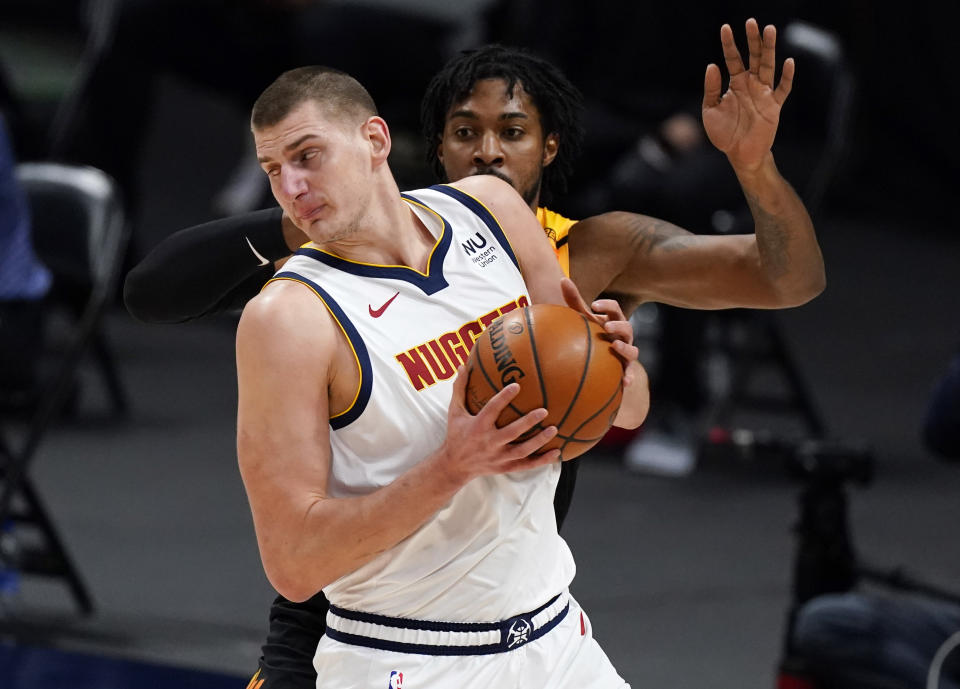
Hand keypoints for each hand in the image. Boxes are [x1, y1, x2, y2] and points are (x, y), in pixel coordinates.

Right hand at [440, 366, 560, 482]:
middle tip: (544, 410)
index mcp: (478, 427)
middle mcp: (489, 443)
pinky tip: (556, 452)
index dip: (504, 398)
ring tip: (554, 429)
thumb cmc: (457, 434)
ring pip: (522, 450)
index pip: (492, 410)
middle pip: (511, 432)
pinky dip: (541, 460)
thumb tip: (463, 365)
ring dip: (539, 441)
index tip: (517, 385)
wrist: (455, 466)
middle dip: (528, 422)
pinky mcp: (505, 467)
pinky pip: (526, 465)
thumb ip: (460, 389)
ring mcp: (499, 457)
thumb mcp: (455, 412)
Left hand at [560, 278, 639, 385]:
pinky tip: (624, 382)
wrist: (600, 357)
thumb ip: (573, 300)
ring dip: (625, 348)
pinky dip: (630, 377)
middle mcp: (623, 336)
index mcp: (613, 321)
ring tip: (614, 347)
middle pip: (627, 328)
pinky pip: (630, 374)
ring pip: (633, 351)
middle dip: (618, 326)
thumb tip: (563, 279)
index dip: (607, 306)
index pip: (615, 309)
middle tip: (606, 326)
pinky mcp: (626, 370)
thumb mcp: (582, 317)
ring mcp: (626, 353)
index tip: (593, 305)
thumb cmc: (591, 333)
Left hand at [702, 18, 793, 171]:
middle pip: (754, 57)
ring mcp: (764, 93)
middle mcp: (751, 84)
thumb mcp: (710, 110)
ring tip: (770, 30)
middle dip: (753, 40)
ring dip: (769, 49)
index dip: (729, 44)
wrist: (739, 154)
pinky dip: (787, 77)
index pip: (733, 59)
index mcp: (735, 83)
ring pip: (768, 66)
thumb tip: (712, 65)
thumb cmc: (724, 133)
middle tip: (751, 22)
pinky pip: (782, 89)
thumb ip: (711, 89)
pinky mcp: (774, 106)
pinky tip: (789, 62)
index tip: (725, 28)